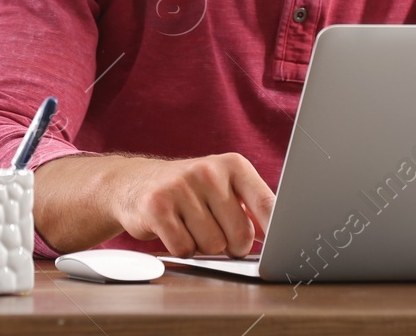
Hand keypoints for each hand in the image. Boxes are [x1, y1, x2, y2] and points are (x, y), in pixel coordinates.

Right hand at [107, 152, 272, 257]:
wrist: (135, 182)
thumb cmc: (190, 191)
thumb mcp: (223, 187)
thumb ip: (251, 208)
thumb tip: (280, 237)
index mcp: (233, 165)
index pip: (266, 204)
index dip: (276, 232)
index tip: (280, 248)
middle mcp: (209, 171)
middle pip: (240, 234)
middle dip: (232, 246)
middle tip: (218, 234)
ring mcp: (181, 187)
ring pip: (212, 245)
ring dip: (203, 246)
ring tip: (191, 227)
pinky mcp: (157, 207)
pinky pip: (184, 248)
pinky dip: (182, 249)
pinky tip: (174, 230)